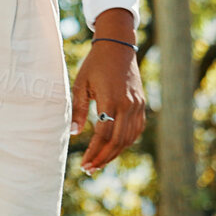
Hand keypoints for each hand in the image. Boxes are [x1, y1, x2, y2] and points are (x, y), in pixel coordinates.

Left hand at [70, 33, 146, 175]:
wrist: (118, 46)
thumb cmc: (95, 64)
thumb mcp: (81, 84)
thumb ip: (78, 110)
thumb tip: (74, 134)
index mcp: (111, 99)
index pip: (104, 134)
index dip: (94, 152)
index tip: (84, 164)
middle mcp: (128, 104)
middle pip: (117, 141)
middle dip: (103, 158)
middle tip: (90, 169)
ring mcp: (137, 105)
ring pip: (129, 138)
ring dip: (114, 153)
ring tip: (100, 162)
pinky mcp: (141, 104)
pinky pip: (136, 129)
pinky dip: (126, 142)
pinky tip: (114, 148)